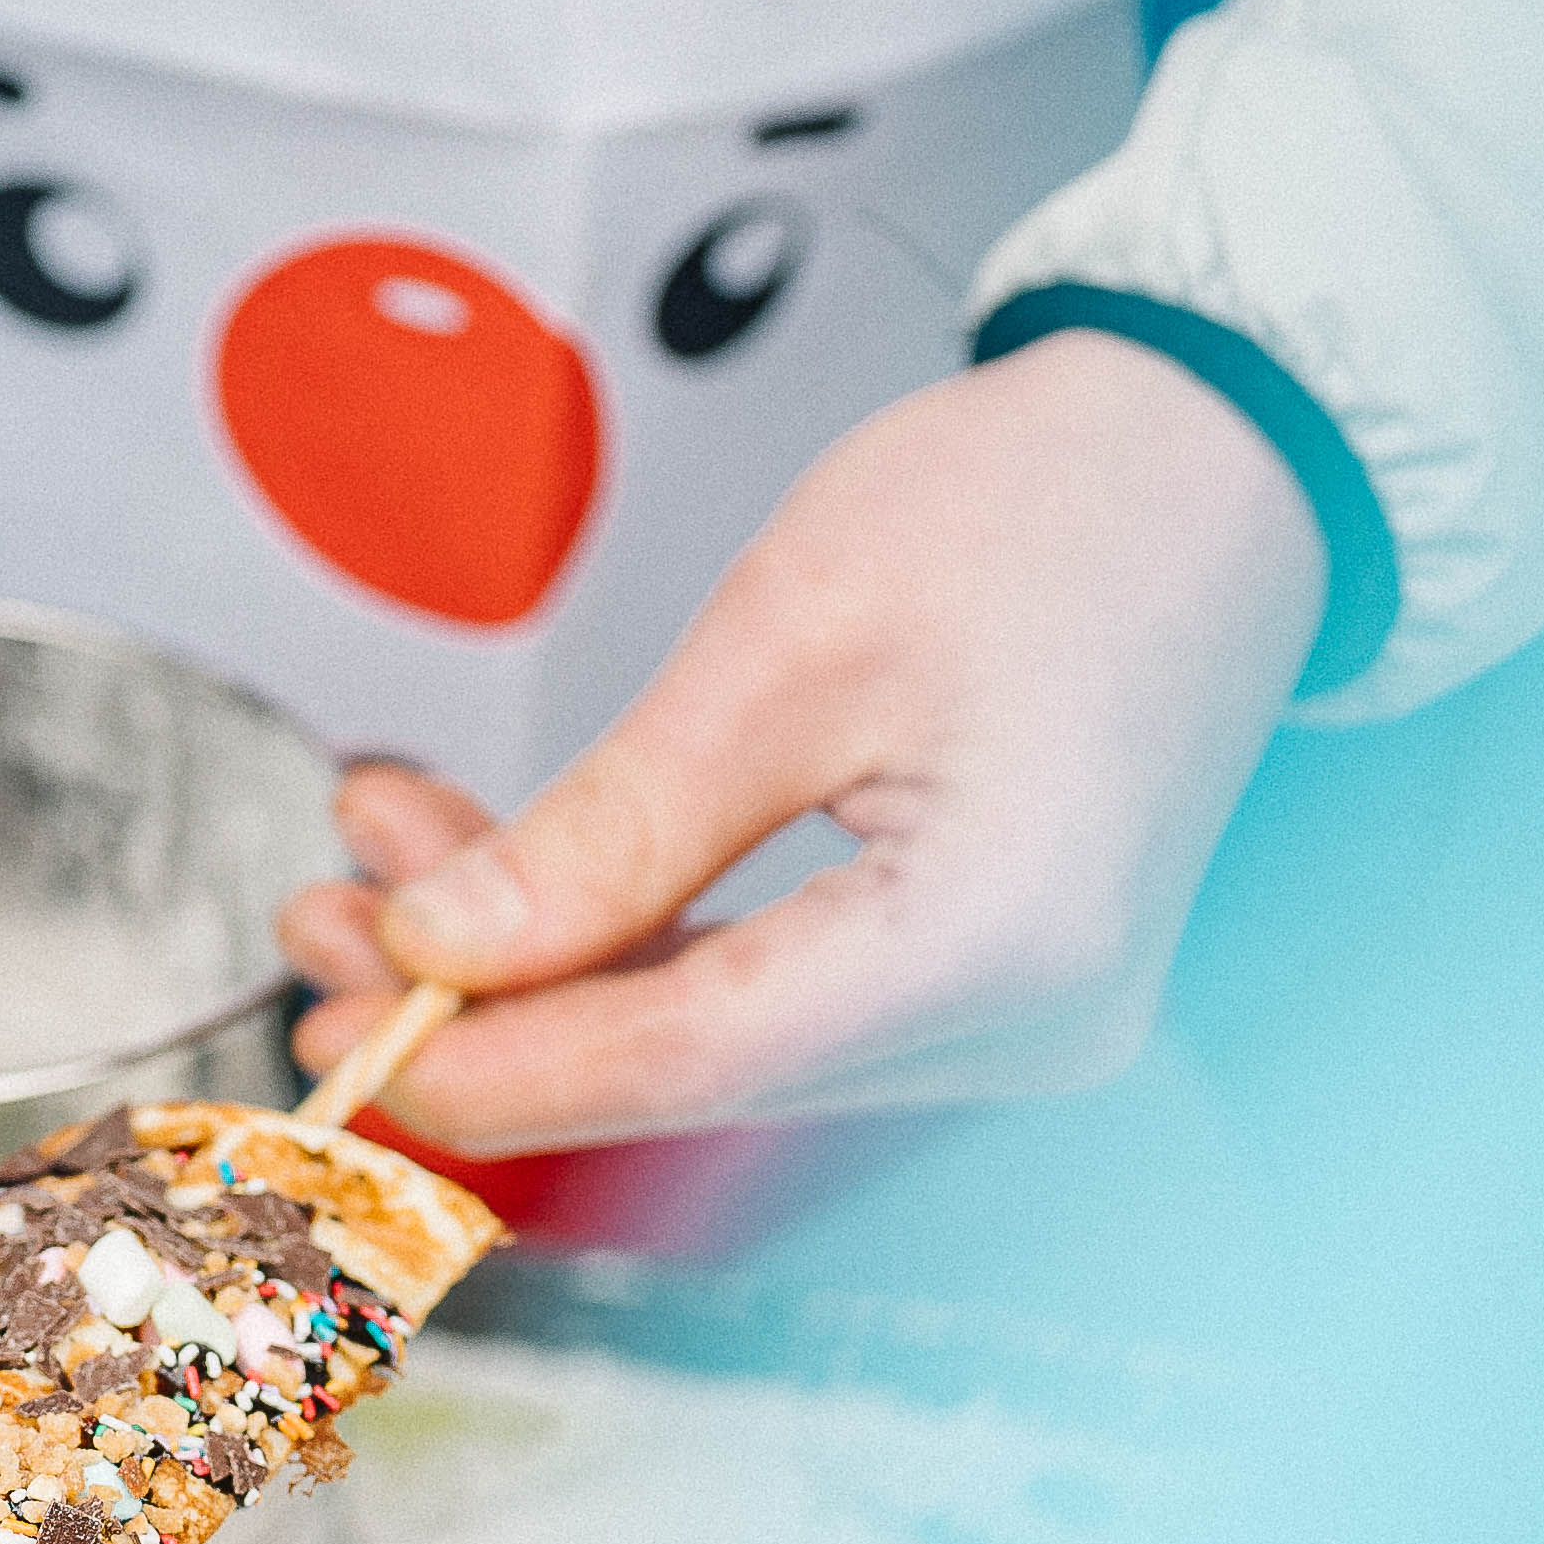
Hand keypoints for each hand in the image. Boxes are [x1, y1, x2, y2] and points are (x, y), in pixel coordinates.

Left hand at [277, 329, 1325, 1153]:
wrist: (1224, 466)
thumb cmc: (1049, 508)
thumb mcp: (786, 642)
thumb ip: (608, 828)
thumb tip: (440, 957)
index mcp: (996, 937)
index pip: (689, 1060)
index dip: (494, 1061)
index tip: (343, 1021)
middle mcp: (1028, 1024)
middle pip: (693, 1077)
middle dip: (492, 1007)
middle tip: (319, 926)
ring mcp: (1019, 1022)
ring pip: (716, 1048)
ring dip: (548, 972)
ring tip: (386, 870)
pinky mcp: (990, 990)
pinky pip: (776, 1004)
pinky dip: (640, 949)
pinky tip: (515, 887)